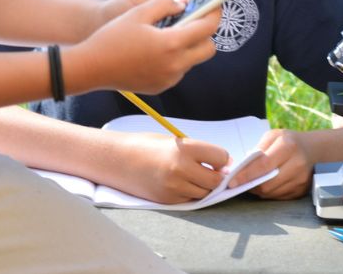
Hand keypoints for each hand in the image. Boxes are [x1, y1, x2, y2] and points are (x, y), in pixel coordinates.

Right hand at [66, 0, 218, 94]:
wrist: (91, 68)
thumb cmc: (112, 37)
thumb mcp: (139, 11)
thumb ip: (166, 3)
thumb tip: (185, 3)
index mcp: (171, 44)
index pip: (207, 28)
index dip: (214, 14)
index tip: (215, 6)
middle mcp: (175, 65)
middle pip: (208, 49)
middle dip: (205, 34)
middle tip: (193, 21)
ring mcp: (169, 79)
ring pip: (193, 60)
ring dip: (189, 46)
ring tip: (169, 33)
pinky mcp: (161, 87)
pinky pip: (178, 71)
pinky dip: (175, 59)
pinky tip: (156, 50)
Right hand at [108, 132, 232, 204]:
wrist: (119, 160)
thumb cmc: (149, 146)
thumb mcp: (176, 142)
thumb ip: (199, 152)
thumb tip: (223, 165)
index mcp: (185, 149)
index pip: (220, 157)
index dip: (223, 159)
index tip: (220, 160)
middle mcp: (181, 169)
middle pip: (216, 180)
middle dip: (218, 176)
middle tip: (213, 170)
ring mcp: (174, 187)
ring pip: (204, 193)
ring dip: (205, 186)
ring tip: (194, 176)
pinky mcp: (168, 200)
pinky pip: (190, 200)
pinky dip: (191, 193)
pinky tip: (182, 183)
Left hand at [235, 128, 312, 199]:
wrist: (314, 150)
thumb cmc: (289, 141)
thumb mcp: (273, 136)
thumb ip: (258, 150)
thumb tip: (241, 168)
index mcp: (288, 146)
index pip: (263, 165)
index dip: (246, 175)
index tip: (232, 182)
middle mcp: (297, 164)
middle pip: (267, 184)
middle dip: (250, 185)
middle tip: (240, 183)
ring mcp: (301, 180)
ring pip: (272, 193)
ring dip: (259, 190)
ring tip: (254, 182)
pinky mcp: (302, 191)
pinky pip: (279, 197)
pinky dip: (270, 192)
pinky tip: (268, 184)